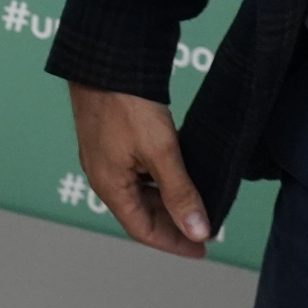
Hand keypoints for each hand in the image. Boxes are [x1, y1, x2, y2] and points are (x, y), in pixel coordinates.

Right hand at [70, 82, 212, 258]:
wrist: (105, 59)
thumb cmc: (127, 103)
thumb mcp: (161, 152)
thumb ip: (180, 193)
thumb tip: (198, 232)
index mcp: (110, 186)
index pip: (143, 230)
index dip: (174, 243)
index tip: (202, 248)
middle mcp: (103, 175)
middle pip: (139, 213)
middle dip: (171, 224)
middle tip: (204, 227)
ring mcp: (104, 155)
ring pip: (137, 192)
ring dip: (164, 202)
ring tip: (195, 202)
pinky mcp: (109, 137)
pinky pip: (134, 172)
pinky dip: (156, 181)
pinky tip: (176, 172)